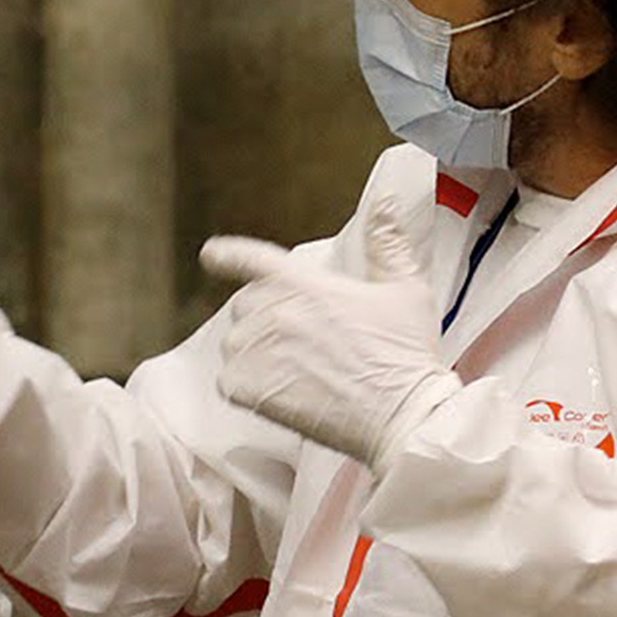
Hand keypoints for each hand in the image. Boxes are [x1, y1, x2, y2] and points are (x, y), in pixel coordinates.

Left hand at [195, 199, 456, 465]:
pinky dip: (249, 388)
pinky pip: (230, 382)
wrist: (400, 417)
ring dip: (256, 353)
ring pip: (236, 345)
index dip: (227, 255)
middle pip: (247, 306)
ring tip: (299, 372)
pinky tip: (283, 394)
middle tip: (307, 344)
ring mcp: (254, 351)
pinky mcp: (247, 390)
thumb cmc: (405, 355)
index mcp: (301, 282)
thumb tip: (384, 200)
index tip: (211, 255)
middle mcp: (270, 311)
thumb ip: (386, 242)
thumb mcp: (405, 289)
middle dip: (268, 319)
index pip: (250, 257)